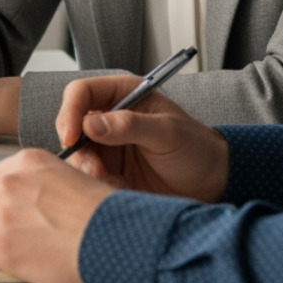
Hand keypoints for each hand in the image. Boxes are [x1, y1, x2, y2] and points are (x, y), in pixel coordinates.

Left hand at [0, 149, 111, 282]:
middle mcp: (11, 183)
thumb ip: (45, 183)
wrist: (115, 240)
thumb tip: (34, 200)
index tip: (8, 208)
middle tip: (9, 232)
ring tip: (5, 248)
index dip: (3, 197)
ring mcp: (2, 215)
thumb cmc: (105, 215)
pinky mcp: (1, 248)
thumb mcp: (75, 178)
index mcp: (29, 162)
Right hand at [55, 75, 228, 202]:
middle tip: (94, 168)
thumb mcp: (168, 132)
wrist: (211, 184)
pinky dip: (98, 185)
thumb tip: (91, 124)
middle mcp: (110, 118)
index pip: (82, 93)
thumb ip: (130, 125)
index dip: (71, 112)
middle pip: (71, 125)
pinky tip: (120, 189)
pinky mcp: (110, 172)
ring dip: (87, 170)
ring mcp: (108, 146)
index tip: (71, 136)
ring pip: (77, 154)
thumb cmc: (196, 148)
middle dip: (77, 148)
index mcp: (123, 95)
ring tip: (110, 181)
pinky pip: (89, 178)